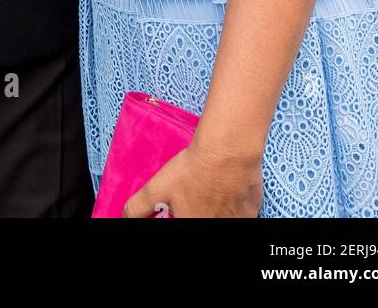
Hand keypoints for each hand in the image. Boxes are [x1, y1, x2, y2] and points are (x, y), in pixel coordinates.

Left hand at [122, 142, 262, 218]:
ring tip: (210, 194)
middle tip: (196, 200)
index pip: (178, 226)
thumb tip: (125, 217)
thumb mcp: (156, 187)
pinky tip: (229, 191)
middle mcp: (214, 227)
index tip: (178, 210)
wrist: (227, 151)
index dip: (178, 215)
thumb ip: (138, 207)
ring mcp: (235, 222)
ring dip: (215, 211)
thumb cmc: (193, 169)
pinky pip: (242, 215)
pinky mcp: (252, 212)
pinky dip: (234, 207)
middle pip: (203, 220)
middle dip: (197, 211)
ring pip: (222, 220)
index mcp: (191, 225)